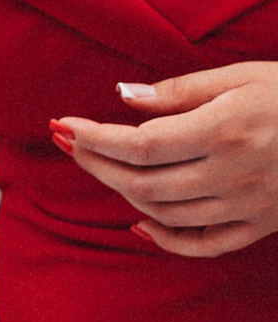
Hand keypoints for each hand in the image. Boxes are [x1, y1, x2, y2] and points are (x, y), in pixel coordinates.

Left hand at [57, 64, 277, 255]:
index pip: (140, 145)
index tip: (63, 125)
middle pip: (144, 182)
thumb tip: (120, 97)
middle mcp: (235, 175)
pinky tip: (139, 222)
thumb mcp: (240, 76)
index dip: (93, 138)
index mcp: (225, 132)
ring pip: (165, 213)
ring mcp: (250, 206)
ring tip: (102, 167)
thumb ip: (178, 90)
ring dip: (123, 192)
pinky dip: (166, 239)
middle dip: (96, 164)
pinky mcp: (263, 226)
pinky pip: (205, 245)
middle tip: (69, 143)